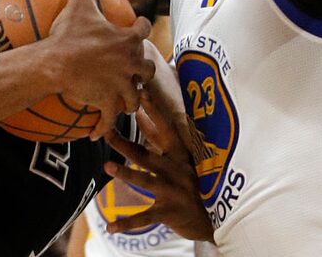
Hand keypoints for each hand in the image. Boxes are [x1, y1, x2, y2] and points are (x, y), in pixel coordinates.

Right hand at [47, 0, 155, 139]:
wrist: (57, 62)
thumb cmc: (70, 33)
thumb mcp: (78, 4)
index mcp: (128, 39)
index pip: (144, 30)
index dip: (141, 29)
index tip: (137, 30)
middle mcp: (131, 63)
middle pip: (148, 70)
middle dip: (142, 71)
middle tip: (132, 72)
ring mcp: (122, 85)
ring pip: (135, 98)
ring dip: (129, 100)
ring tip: (121, 101)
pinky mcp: (110, 103)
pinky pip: (110, 120)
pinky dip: (103, 127)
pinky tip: (96, 133)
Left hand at [102, 92, 214, 241]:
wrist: (215, 219)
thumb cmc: (193, 183)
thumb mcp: (181, 159)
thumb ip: (160, 139)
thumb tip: (140, 115)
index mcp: (179, 155)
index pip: (165, 128)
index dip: (154, 110)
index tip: (141, 93)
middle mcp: (176, 170)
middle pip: (146, 154)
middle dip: (125, 144)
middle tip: (106, 132)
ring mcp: (173, 191)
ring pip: (145, 179)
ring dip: (125, 173)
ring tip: (107, 165)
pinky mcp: (169, 212)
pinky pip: (145, 217)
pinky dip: (127, 223)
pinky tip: (110, 227)